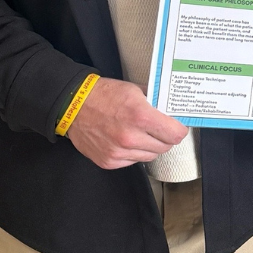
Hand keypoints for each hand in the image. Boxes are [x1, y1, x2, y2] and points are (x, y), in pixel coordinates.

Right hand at [66, 77, 187, 169]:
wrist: (73, 105)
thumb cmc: (104, 95)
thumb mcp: (135, 90)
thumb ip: (156, 103)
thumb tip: (174, 111)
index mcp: (141, 116)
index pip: (175, 134)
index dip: (179, 130)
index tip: (177, 127)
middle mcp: (130, 137)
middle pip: (165, 147)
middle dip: (165, 138)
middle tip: (159, 129)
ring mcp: (118, 152)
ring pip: (150, 156)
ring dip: (150, 146)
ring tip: (140, 133)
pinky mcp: (109, 161)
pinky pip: (133, 161)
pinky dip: (134, 153)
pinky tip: (126, 140)